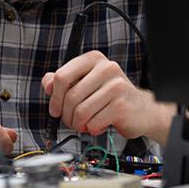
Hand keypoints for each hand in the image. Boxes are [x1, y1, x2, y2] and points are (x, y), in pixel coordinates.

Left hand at [41, 50, 174, 142]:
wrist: (141, 110)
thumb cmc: (110, 96)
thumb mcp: (86, 83)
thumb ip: (64, 81)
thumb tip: (47, 84)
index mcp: (93, 59)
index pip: (62, 76)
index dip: (54, 97)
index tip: (55, 109)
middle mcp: (106, 68)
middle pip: (70, 96)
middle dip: (66, 115)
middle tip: (71, 121)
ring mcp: (116, 86)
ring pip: (80, 111)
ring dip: (78, 123)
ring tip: (84, 124)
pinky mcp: (121, 105)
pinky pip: (93, 122)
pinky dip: (91, 128)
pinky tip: (98, 125)